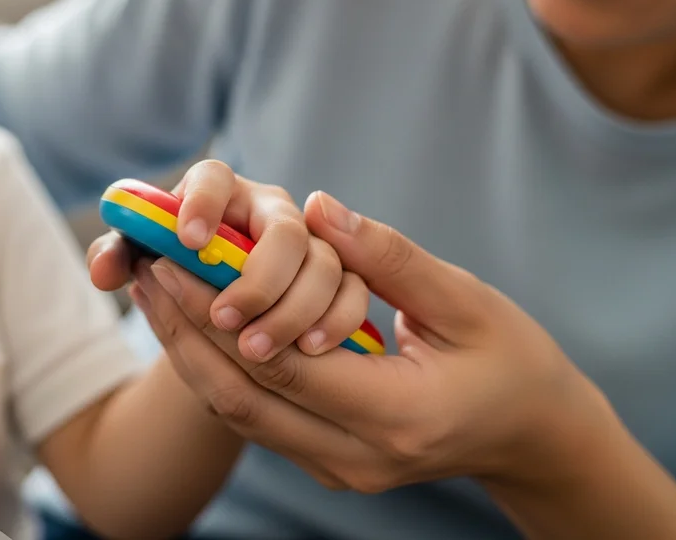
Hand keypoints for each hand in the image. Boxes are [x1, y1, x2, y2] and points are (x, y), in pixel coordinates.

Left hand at [88, 160, 369, 361]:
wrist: (219, 300)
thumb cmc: (172, 263)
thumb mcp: (140, 257)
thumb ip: (118, 255)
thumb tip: (103, 271)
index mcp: (220, 191)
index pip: (213, 178)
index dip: (203, 203)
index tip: (187, 240)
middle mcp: (271, 214)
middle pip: (285, 233)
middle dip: (257, 280)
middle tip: (222, 317)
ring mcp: (313, 246)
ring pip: (322, 268)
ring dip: (290, 310)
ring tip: (254, 348)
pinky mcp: (340, 281)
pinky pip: (351, 296)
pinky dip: (334, 322)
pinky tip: (307, 351)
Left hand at [129, 189, 609, 492]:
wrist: (530, 434)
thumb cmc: (511, 360)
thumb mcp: (465, 300)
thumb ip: (389, 257)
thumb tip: (318, 208)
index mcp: (396, 414)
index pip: (280, 361)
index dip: (217, 309)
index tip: (174, 258)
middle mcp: (356, 456)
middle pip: (240, 396)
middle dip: (183, 332)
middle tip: (144, 270)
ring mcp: (338, 468)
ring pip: (237, 414)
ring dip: (189, 351)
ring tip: (154, 291)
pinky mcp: (326, 460)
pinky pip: (256, 416)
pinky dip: (218, 368)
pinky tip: (194, 322)